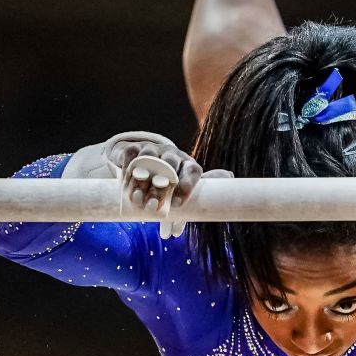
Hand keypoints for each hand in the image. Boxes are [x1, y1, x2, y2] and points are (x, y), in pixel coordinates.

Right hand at [105, 133, 232, 238]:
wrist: (149, 164)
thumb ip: (206, 185)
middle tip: (153, 206)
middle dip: (160, 187)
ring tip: (136, 199)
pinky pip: (130, 155)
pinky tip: (124, 184)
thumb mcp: (188, 188)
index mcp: (189, 165)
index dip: (186, 187)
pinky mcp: (134, 149)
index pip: (193, 171)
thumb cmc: (173, 181)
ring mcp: (153, 150)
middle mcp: (173, 155)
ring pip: (148, 160)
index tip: (176, 205)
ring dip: (141, 181)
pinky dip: (126, 169)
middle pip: (170, 166)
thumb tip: (231, 175)